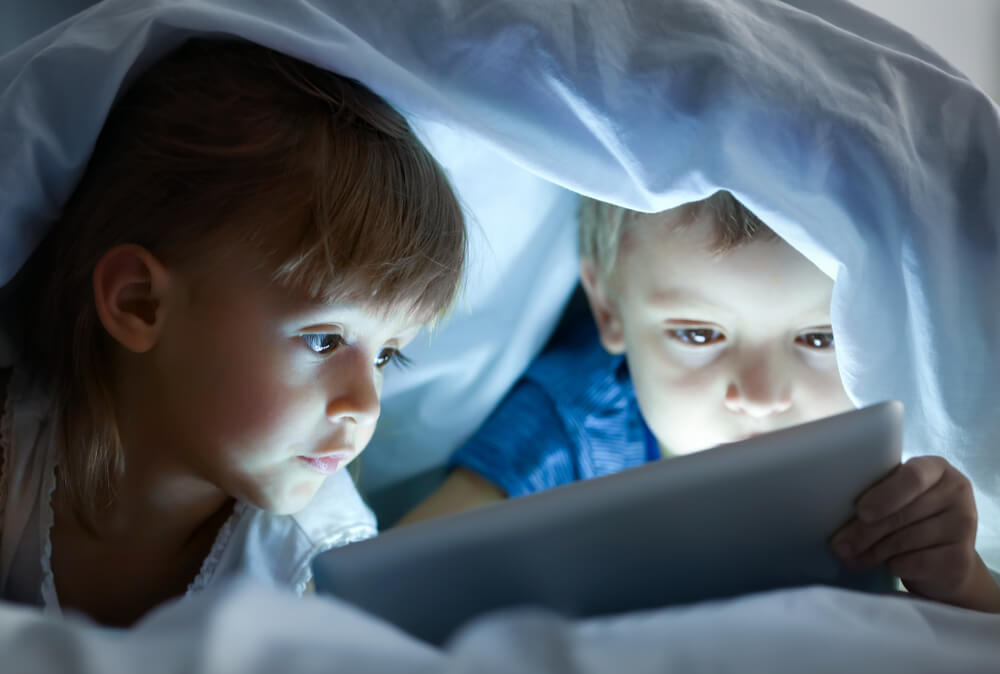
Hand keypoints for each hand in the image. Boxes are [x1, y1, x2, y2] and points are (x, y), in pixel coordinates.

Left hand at [830, 456, 999, 611]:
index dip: (884, 495)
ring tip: (852, 557)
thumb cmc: (911, 519)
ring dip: (872, 551)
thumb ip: (876, 497)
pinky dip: (894, 565)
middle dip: (864, 532)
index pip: (912, 476)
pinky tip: (885, 566)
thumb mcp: (897, 498)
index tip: (860, 512)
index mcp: (936, 469)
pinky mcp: (961, 559)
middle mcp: (957, 493)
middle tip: (839, 545)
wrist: (946, 560)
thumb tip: (835, 520)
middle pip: (902, 514)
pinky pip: (915, 562)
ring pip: (905, 540)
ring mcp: (964, 527)